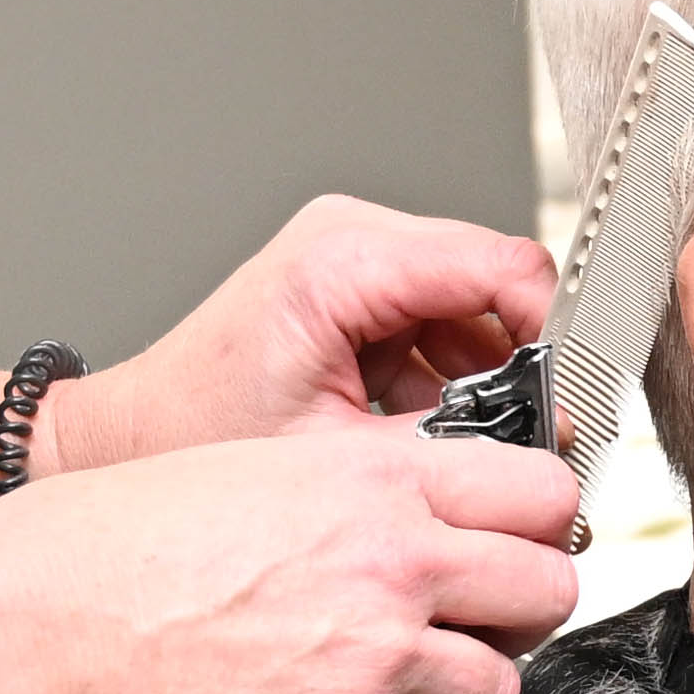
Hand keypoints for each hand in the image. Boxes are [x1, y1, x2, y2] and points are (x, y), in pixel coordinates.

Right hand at [0, 423, 587, 693]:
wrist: (45, 620)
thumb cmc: (123, 543)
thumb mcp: (264, 465)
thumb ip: (367, 489)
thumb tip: (437, 516)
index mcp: (377, 479)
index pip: (540, 491)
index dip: (537, 524)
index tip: (517, 543)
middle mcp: (392, 562)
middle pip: (548, 590)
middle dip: (517, 612)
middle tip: (471, 622)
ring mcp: (373, 656)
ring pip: (499, 689)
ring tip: (387, 683)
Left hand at [65, 195, 556, 459]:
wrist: (128, 438)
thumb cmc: (198, 442)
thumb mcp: (339, 457)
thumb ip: (449, 444)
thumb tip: (541, 452)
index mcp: (346, 258)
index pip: (503, 264)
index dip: (553, 336)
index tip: (565, 408)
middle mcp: (354, 237)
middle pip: (497, 281)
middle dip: (521, 364)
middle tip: (525, 443)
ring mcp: (357, 256)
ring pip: (478, 305)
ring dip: (488, 376)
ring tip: (465, 444)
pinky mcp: (358, 286)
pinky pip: (443, 321)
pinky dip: (453, 377)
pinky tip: (428, 429)